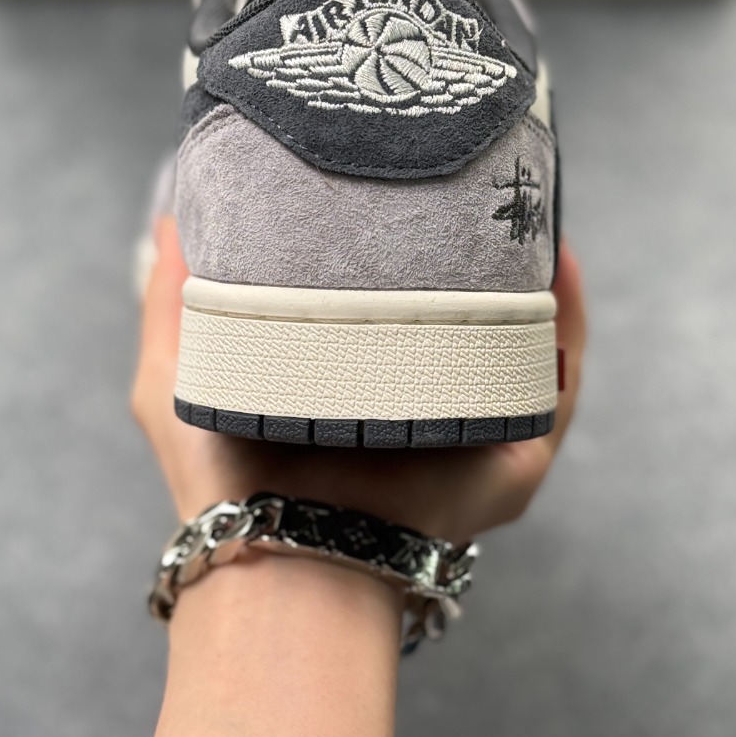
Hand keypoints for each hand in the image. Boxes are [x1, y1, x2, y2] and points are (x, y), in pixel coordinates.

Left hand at [132, 218, 585, 544]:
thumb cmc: (220, 480)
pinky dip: (566, 318)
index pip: (397, 301)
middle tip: (477, 183)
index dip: (407, 245)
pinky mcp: (518, 454)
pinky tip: (558, 262)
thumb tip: (168, 216)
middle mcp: (422, 402)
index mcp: (358, 382)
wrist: (279, 553)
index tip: (402, 183)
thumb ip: (172, 296)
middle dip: (481, 250)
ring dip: (535, 274)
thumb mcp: (179, 373)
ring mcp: (476, 428)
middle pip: (470, 313)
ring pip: (526, 340)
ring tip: (528, 204)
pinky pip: (559, 379)